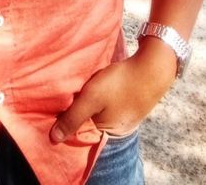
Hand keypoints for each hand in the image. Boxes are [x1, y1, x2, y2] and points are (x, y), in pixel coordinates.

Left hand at [49, 37, 176, 142]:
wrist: (153, 67)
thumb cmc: (121, 83)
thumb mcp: (92, 98)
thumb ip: (73, 118)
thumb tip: (53, 139)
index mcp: (107, 133)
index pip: (80, 134)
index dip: (66, 123)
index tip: (52, 113)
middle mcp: (117, 129)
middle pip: (89, 123)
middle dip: (76, 112)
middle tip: (63, 97)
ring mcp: (124, 117)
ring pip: (98, 112)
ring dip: (88, 102)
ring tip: (78, 90)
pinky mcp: (129, 103)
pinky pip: (108, 104)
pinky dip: (100, 97)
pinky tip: (96, 86)